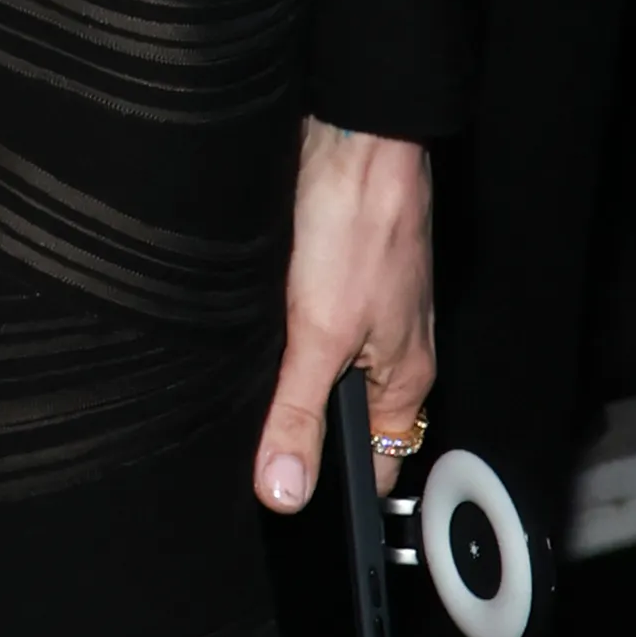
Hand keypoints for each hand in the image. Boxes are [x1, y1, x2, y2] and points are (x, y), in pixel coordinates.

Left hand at [256, 120, 434, 510]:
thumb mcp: (319, 333)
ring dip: (282, 373)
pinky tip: (241, 327)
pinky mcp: (331, 268)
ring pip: (317, 364)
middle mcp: (388, 347)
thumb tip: (285, 493)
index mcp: (403, 377)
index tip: (284, 505)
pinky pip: (302, 319)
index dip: (335, 489)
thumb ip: (299, 413)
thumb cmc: (357, 224)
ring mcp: (361, 306)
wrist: (353, 131)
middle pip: (344, 414)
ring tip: (233, 386)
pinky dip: (276, 327)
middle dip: (298, 428)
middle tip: (241, 446)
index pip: (377, 464)